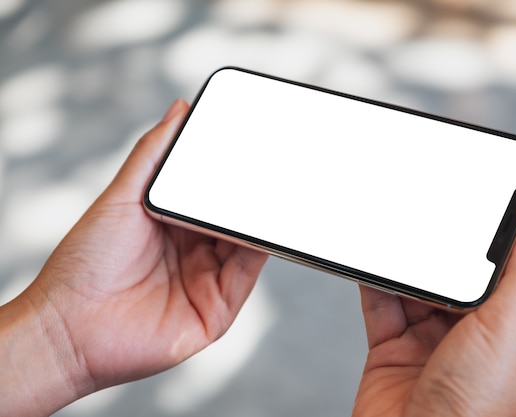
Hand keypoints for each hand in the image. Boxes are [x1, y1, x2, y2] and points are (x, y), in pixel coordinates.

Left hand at [0, 100, 267, 415]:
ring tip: (270, 192)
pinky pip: (245, 276)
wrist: (69, 326)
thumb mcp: (122, 196)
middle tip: (270, 166)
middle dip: (251, 197)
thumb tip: (180, 109)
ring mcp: (208, 282)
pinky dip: (257, 251)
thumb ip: (153, 153)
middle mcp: (196, 253)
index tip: (251, 147)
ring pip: (246, 246)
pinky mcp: (217, 312)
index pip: (214, 196)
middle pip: (234, 220)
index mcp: (176, 226)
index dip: (232, 175)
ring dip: (258, 221)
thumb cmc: (86, 263)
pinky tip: (260, 228)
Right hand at [352, 198, 515, 416]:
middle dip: (440, 248)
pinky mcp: (391, 348)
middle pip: (453, 275)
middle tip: (428, 212)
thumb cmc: (470, 412)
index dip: (491, 236)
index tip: (479, 198)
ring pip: (414, 286)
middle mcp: (469, 335)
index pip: (504, 269)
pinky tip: (372, 261)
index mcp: (511, 330)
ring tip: (395, 234)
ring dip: (405, 264)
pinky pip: (380, 304)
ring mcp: (427, 342)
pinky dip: (374, 282)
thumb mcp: (508, 331)